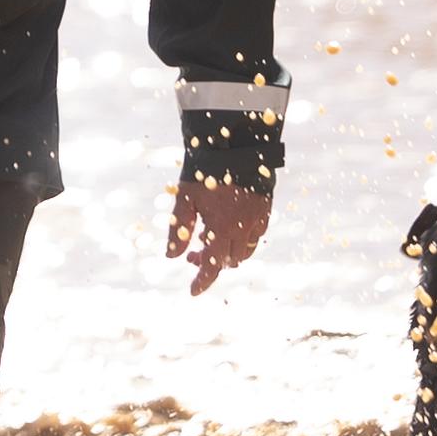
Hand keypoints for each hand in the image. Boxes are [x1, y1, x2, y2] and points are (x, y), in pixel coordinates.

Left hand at [167, 179, 271, 294]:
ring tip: (210, 237)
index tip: (193, 291)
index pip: (212, 266)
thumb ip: (178, 230)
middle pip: (228, 260)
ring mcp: (257, 218)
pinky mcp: (265, 207)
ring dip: (228, 251)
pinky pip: (256, 234)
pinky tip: (230, 227)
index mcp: (221, 228)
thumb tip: (171, 256)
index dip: (202, 281)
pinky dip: (242, 238)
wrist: (234, 144)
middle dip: (210, 261)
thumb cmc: (204, 170)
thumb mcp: (185, 200)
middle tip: (193, 253)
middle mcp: (243, 227)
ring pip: (245, 250)